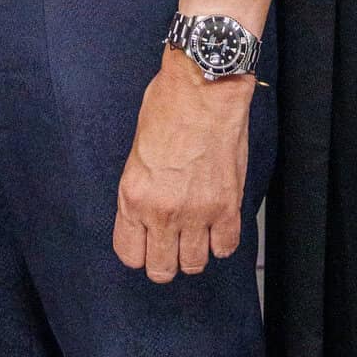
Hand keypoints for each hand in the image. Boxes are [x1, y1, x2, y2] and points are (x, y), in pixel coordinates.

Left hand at [113, 47, 252, 283]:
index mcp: (133, 196)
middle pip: (161, 269)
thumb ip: (141, 189)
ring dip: (194, 253)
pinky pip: (225, 247)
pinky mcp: (227, 206)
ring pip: (194, 264)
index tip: (145, 243)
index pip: (129, 254)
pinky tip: (216, 226)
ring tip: (194, 235)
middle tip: (170, 245)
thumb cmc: (168, 106)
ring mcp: (197, 212)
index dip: (138, 252)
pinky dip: (221, 242)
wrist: (204, 87)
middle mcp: (162, 211)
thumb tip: (147, 211)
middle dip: (164, 261)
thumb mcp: (137, 151)